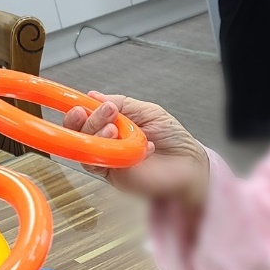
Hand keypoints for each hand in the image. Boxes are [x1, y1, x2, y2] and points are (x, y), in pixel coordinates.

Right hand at [62, 92, 209, 209]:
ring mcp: (108, 157)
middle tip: (106, 112)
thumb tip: (94, 95)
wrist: (188, 164)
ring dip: (94, 133)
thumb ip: (122, 103)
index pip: (87, 114)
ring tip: (114, 127)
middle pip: (80, 130)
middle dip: (89, 119)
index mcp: (113, 122)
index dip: (80, 108)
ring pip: (84, 146)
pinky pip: (95, 163)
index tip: (82, 103)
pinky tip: (116, 140)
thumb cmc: (173, 138)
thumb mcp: (148, 111)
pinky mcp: (113, 174)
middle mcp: (107, 140)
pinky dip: (101, 151)